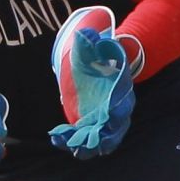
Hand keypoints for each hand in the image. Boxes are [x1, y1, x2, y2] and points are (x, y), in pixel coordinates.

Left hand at [49, 6, 136, 158]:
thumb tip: (84, 35)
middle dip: (95, 138)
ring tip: (63, 141)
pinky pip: (87, 140)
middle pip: (111, 132)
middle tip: (77, 140)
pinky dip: (74, 143)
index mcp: (121, 93)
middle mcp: (117, 111)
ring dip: (84, 145)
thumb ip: (90, 43)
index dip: (115, 114)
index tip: (106, 117)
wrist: (103, 64)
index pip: (121, 108)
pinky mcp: (94, 126)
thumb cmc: (99, 57)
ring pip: (100, 141)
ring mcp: (106, 122)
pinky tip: (57, 138)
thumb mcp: (94, 48)